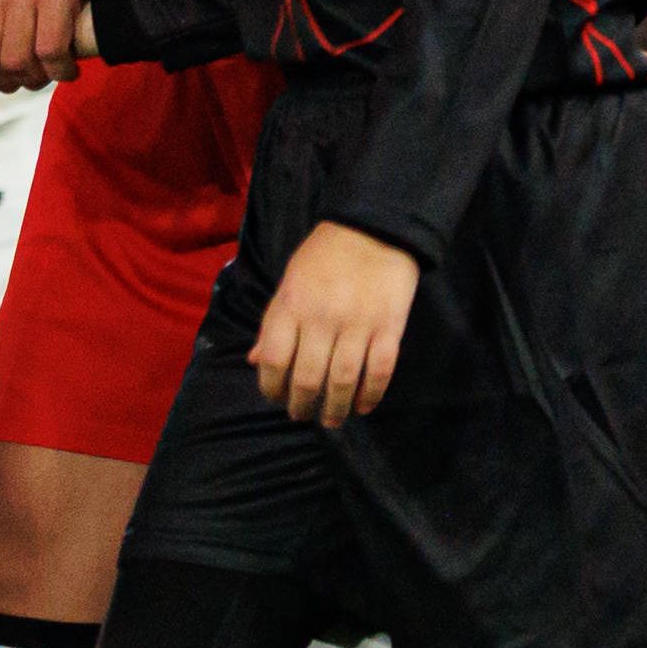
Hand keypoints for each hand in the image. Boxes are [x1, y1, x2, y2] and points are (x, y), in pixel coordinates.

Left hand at [251, 221, 422, 424]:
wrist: (375, 228)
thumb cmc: (323, 256)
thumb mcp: (289, 283)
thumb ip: (273, 323)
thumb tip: (257, 361)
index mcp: (291, 306)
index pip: (274, 360)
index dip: (271, 387)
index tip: (277, 398)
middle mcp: (322, 319)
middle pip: (308, 378)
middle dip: (302, 405)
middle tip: (304, 415)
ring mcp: (358, 324)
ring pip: (343, 381)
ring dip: (336, 408)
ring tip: (332, 419)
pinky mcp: (389, 327)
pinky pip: (379, 371)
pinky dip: (371, 394)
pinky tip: (363, 405)